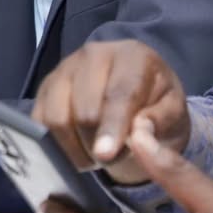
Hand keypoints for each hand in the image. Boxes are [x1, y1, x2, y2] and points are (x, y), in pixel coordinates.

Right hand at [32, 40, 189, 184]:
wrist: (139, 92)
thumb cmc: (158, 103)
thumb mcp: (174, 113)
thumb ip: (160, 121)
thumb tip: (140, 134)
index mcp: (131, 56)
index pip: (118, 94)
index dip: (112, 126)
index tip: (105, 155)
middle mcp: (92, 54)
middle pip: (84, 109)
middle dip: (97, 144)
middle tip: (113, 158)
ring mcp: (64, 68)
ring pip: (56, 117)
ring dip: (74, 148)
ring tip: (94, 157)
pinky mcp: (45, 86)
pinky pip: (39, 121)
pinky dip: (54, 144)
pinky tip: (74, 151)